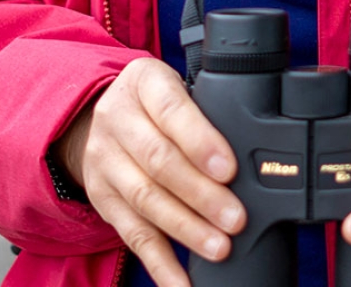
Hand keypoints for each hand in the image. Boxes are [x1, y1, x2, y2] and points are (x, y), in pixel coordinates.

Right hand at [56, 58, 244, 286]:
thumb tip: (252, 144)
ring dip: (186, 229)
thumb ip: (206, 107)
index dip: (201, 142)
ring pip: (146, 201)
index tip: (229, 169)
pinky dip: (160, 264)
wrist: (97, 114)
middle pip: (159, 162)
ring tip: (219, 247)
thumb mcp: (176, 83)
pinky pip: (132, 234)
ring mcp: (105, 162)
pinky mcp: (103, 200)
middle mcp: (117, 121)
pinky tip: (182, 283)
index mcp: (144, 83)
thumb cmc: (156, 100)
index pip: (172, 110)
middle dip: (201, 195)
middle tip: (236, 218)